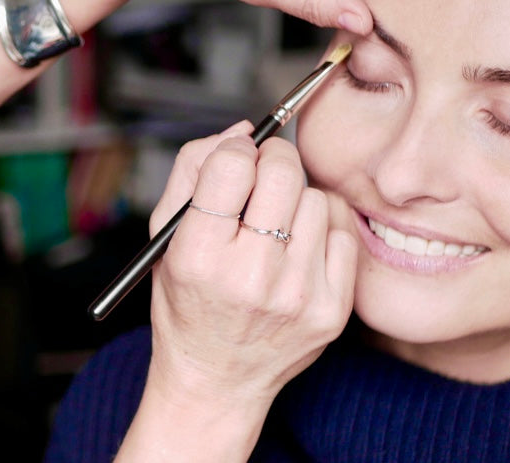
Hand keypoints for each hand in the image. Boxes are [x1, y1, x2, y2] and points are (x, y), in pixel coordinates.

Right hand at [147, 121, 356, 405]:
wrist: (217, 379)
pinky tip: (300, 245)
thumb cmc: (188, 304)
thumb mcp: (165, 237)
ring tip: (276, 225)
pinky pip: (344, 231)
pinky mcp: (333, 310)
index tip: (237, 160)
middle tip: (264, 176)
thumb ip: (192, 171)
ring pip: (317, 198)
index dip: (236, 151)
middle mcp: (251, 278)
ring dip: (297, 199)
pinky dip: (324, 227)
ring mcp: (298, 296)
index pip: (233, 165)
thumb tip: (243, 130)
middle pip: (285, 172)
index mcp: (199, 257)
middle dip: (273, 160)